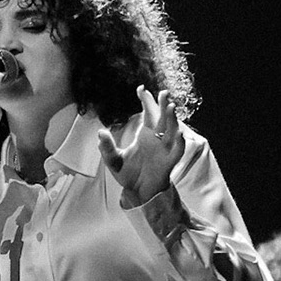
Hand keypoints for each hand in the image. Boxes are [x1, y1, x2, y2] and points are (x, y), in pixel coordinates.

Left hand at [96, 86, 183, 208]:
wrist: (138, 192)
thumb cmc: (128, 173)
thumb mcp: (113, 160)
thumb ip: (107, 147)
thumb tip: (100, 132)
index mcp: (145, 134)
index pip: (148, 113)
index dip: (146, 101)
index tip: (141, 88)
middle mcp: (157, 138)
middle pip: (163, 118)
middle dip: (163, 105)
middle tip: (163, 92)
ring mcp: (165, 149)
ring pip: (172, 131)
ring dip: (173, 119)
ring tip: (170, 107)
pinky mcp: (169, 162)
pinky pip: (177, 151)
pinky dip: (180, 143)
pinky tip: (180, 135)